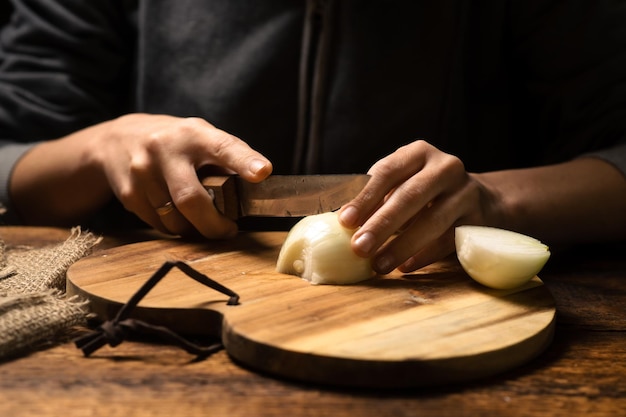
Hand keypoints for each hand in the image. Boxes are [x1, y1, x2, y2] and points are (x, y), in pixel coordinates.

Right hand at [90, 114, 272, 237]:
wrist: (117, 140)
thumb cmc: (175, 142)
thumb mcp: (200, 137)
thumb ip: (226, 158)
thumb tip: (257, 185)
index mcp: (194, 134)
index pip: (223, 147)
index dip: (244, 161)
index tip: (262, 172)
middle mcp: (165, 148)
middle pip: (191, 199)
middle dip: (213, 224)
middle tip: (227, 230)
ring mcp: (142, 171)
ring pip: (175, 220)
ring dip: (193, 228)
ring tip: (199, 219)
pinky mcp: (128, 192)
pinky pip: (159, 225)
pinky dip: (173, 228)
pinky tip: (174, 214)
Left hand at [338, 140, 497, 273]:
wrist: (478, 200)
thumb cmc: (424, 193)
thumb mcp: (402, 183)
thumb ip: (376, 196)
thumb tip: (339, 223)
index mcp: (419, 152)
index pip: (387, 172)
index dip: (365, 197)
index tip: (345, 221)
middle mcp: (446, 167)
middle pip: (411, 196)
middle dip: (382, 224)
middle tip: (358, 247)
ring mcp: (466, 193)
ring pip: (432, 221)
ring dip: (401, 246)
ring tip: (378, 265)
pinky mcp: (478, 220)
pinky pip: (448, 240)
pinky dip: (424, 255)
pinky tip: (404, 266)